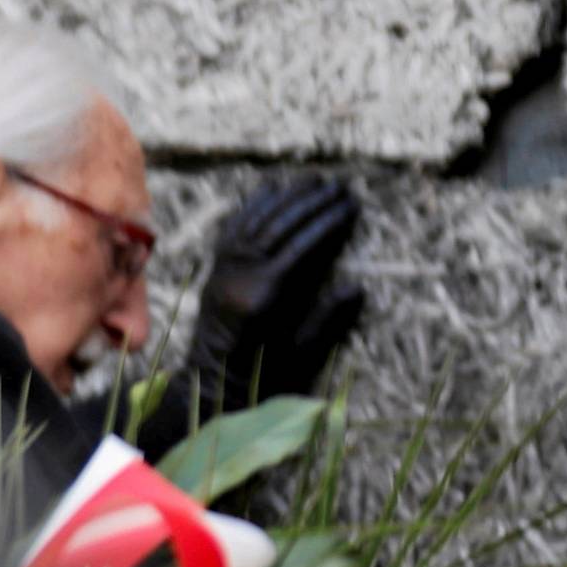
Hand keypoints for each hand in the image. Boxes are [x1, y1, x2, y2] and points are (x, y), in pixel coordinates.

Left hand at [178, 177, 365, 415]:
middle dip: (311, 203)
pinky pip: (234, 229)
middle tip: (338, 185)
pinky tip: (271, 190)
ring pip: (257, 221)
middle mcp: (240, 277)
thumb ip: (328, 321)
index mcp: (264, 298)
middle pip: (280, 227)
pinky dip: (253, 206)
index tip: (351, 206)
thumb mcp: (302, 357)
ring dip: (286, 197)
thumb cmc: (261, 379)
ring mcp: (224, 270)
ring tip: (312, 179)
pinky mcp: (216, 270)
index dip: (329, 224)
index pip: (303, 248)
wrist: (209, 387)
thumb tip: (356, 288)